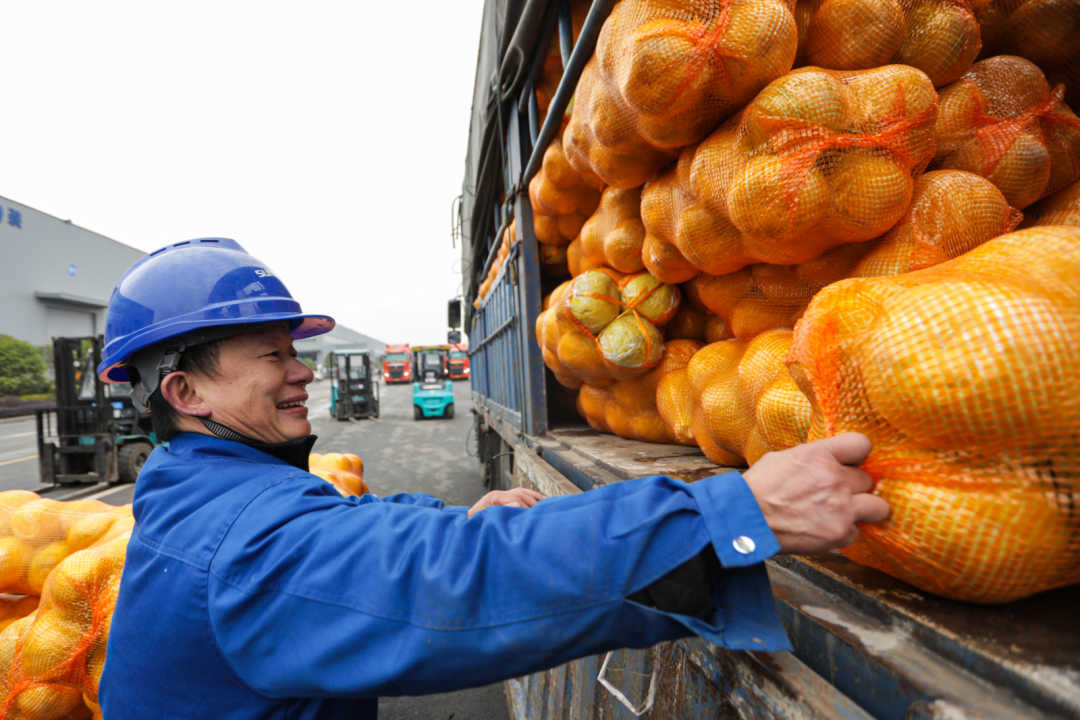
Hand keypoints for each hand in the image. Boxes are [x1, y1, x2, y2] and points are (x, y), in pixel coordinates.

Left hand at [467, 488, 546, 517]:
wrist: (467, 524)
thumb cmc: (474, 524)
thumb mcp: (484, 519)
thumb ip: (499, 512)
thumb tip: (517, 504)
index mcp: (493, 498)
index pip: (515, 498)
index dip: (526, 506)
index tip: (533, 515)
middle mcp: (499, 494)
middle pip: (521, 493)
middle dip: (532, 503)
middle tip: (542, 512)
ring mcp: (503, 495)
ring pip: (523, 492)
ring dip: (535, 498)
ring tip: (547, 506)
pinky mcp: (506, 498)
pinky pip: (523, 494)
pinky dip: (534, 497)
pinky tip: (543, 502)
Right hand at [742, 433, 889, 554]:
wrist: (747, 521)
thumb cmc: (757, 489)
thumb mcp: (781, 458)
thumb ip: (811, 458)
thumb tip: (824, 460)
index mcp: (819, 455)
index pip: (862, 444)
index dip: (858, 454)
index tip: (852, 462)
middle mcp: (835, 479)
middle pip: (868, 479)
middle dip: (855, 487)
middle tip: (838, 493)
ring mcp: (841, 508)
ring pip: (877, 507)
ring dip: (864, 510)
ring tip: (847, 512)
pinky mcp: (838, 533)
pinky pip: (856, 532)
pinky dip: (843, 532)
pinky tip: (826, 529)